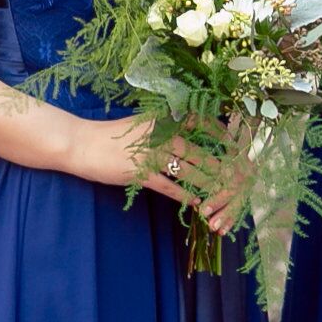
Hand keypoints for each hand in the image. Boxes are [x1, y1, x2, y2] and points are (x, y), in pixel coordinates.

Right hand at [70, 116, 233, 212]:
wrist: (83, 144)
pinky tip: (195, 201)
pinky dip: (184, 195)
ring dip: (207, 184)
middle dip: (221, 167)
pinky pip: (169, 187)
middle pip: (200, 153)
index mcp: (164, 120)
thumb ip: (165, 126)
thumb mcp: (142, 124)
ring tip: (223, 192)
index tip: (237, 146)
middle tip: (238, 177)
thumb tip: (189, 132)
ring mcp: (152, 155)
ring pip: (189, 172)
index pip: (201, 123)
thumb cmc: (113, 135)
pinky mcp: (141, 174)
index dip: (222, 135)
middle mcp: (162, 136)